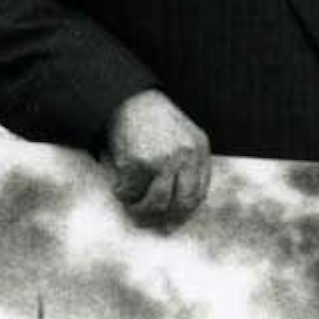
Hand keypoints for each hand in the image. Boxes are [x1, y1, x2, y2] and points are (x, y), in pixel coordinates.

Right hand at [103, 89, 210, 227]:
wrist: (126, 96)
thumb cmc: (151, 118)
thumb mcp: (180, 136)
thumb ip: (184, 164)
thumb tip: (174, 211)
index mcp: (199, 148)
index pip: (199, 193)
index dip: (184, 212)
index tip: (171, 221)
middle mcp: (185, 155)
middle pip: (182, 203)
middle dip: (165, 218)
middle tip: (150, 221)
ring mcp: (163, 160)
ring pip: (157, 203)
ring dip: (141, 210)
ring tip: (132, 207)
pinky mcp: (139, 162)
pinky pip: (130, 192)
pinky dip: (122, 195)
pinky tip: (118, 187)